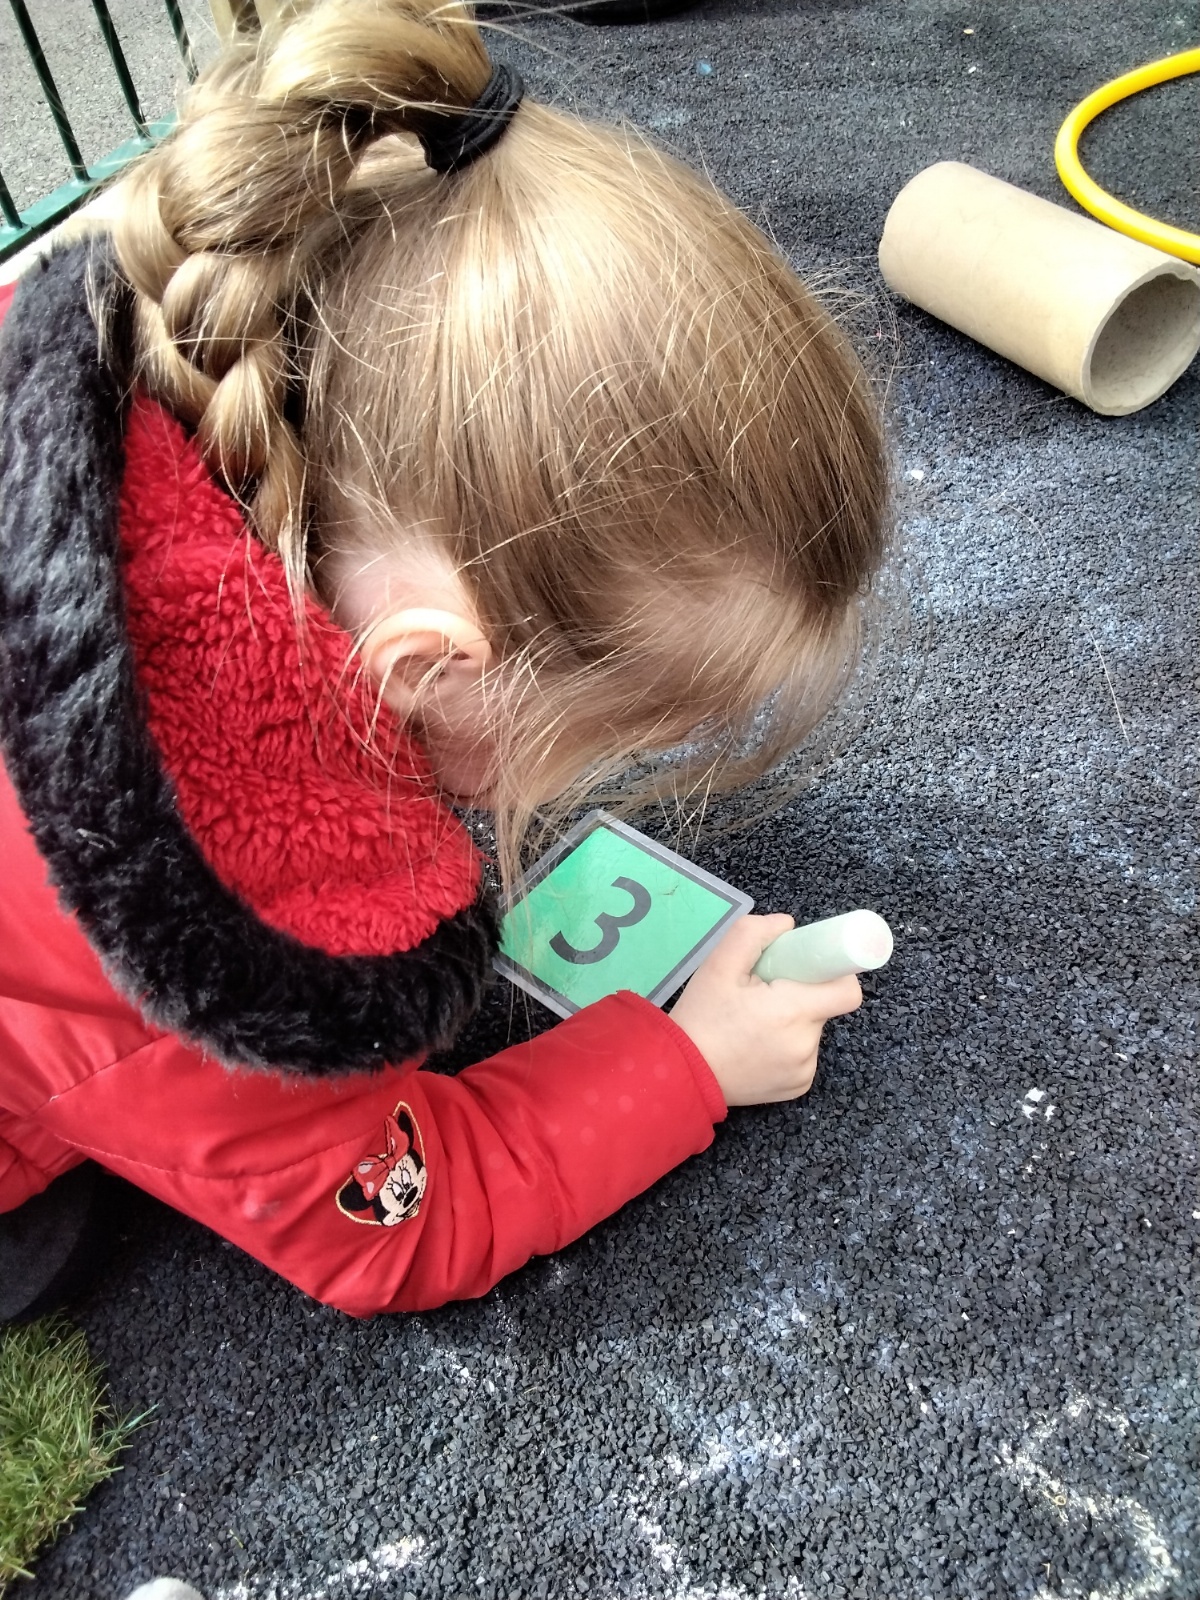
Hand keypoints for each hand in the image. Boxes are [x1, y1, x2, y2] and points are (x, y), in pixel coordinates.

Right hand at [668, 914, 861, 1106]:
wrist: (682, 1075)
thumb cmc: (701, 1018)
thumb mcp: (718, 965)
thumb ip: (753, 933)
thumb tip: (786, 925)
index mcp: (793, 1013)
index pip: (847, 991)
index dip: (834, 972)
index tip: (808, 967)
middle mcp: (806, 1046)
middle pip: (824, 1006)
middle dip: (801, 993)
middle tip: (763, 992)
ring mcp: (804, 1071)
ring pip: (812, 1030)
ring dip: (792, 1019)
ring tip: (753, 1021)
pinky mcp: (798, 1087)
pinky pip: (803, 1055)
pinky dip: (787, 1045)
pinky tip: (755, 1045)